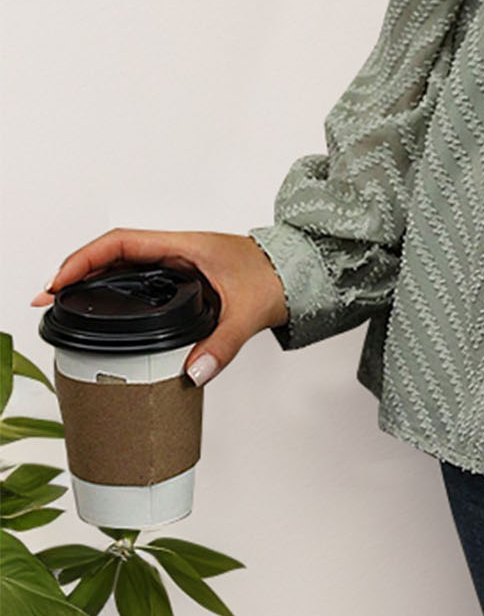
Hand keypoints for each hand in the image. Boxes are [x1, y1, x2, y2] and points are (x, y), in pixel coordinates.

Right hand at [30, 229, 288, 385]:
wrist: (303, 272)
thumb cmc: (279, 278)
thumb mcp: (250, 312)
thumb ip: (223, 344)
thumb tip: (194, 372)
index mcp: (187, 246)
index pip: (122, 243)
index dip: (85, 259)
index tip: (60, 281)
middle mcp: (179, 250)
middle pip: (114, 252)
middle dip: (77, 270)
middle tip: (48, 297)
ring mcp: (181, 262)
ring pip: (125, 262)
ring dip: (93, 277)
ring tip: (65, 301)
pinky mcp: (186, 277)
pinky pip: (140, 275)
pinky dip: (115, 286)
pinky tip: (104, 306)